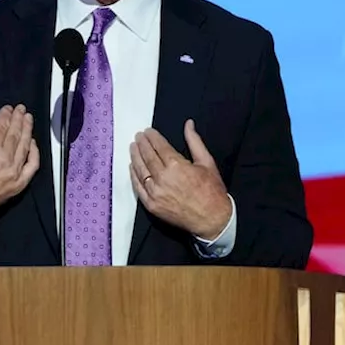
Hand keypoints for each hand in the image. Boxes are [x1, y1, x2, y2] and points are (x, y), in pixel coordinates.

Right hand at [0, 105, 39, 227]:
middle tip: (21, 109)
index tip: (8, 109)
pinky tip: (33, 143)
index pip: (2, 126)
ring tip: (28, 119)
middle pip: (15, 133)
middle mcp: (5, 159)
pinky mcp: (19, 184)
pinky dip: (34, 153)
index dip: (6, 115)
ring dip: (28, 130)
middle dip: (19, 118)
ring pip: (25, 146)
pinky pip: (32, 165)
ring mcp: (14, 172)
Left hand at [129, 119, 230, 238]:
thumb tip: (188, 124)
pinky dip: (134, 175)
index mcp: (177, 166)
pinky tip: (132, 167)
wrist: (212, 220)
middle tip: (138, 136)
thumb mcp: (207, 162)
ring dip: (135, 156)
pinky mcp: (152, 205)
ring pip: (141, 170)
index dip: (152, 137)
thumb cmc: (212, 191)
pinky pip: (138, 187)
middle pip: (148, 156)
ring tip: (133, 146)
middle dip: (142, 144)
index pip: (159, 147)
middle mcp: (163, 178)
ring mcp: (155, 192)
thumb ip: (195, 141)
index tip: (148, 131)